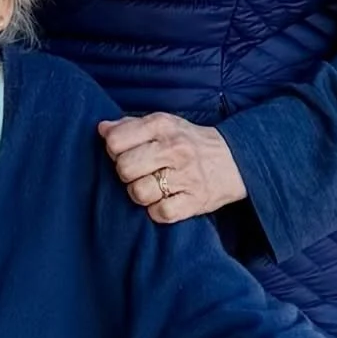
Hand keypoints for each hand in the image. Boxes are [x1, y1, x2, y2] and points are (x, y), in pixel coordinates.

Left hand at [98, 113, 246, 223]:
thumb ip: (129, 125)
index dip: (113, 150)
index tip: (123, 152)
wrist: (234, 159)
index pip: (115, 140)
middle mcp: (174, 149)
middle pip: (124, 168)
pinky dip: (156, 211)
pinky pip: (161, 213)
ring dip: (139, 193)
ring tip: (149, 186)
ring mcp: (187, 176)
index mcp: (161, 125)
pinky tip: (162, 201)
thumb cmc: (188, 140)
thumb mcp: (161, 124)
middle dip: (124, 173)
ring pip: (139, 192)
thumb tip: (102, 129)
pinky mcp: (196, 201)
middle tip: (136, 172)